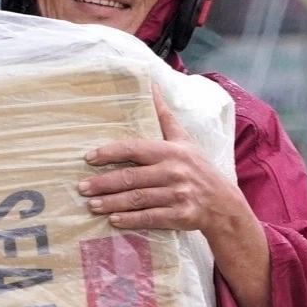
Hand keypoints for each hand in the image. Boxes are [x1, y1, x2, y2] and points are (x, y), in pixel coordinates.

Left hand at [79, 88, 253, 238]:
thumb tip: (151, 86)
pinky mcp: (180, 216)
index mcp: (171, 151)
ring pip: (138, 199)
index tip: (89, 158)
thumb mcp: (185, 140)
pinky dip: (131, 219)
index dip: (110, 153)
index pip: (135, 149)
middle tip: (82, 187)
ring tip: (92, 205)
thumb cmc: (199, 168)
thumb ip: (164, 117)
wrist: (224, 203)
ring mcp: (177, 195)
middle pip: (132, 177)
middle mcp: (173, 172)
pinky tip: (114, 220)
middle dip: (104, 182)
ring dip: (112, 202)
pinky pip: (151, 217)